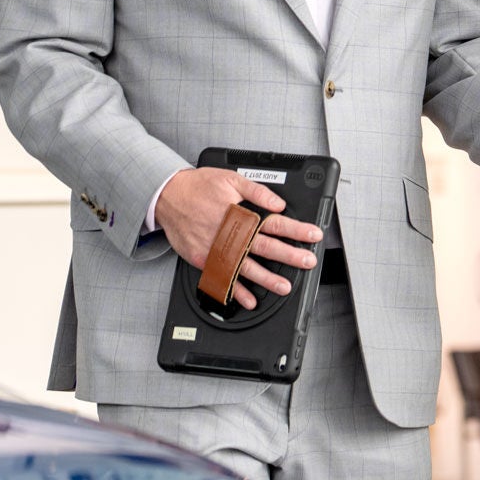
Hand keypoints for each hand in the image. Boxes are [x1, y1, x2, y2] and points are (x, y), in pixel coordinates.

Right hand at [155, 167, 322, 311]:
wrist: (166, 196)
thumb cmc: (198, 186)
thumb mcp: (230, 179)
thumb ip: (257, 192)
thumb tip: (279, 203)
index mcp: (240, 213)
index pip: (274, 222)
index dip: (296, 230)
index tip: (313, 235)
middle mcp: (230, 233)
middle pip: (265, 246)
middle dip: (289, 255)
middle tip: (307, 262)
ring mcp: (216, 248)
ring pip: (246, 266)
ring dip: (266, 279)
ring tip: (284, 287)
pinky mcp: (203, 259)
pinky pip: (222, 277)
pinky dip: (236, 291)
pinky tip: (250, 300)